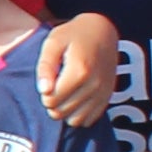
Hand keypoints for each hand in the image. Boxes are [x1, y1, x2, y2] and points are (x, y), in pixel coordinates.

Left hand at [38, 12, 121, 129]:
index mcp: (79, 70)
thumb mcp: (53, 42)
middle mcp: (94, 85)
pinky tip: (75, 99)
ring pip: (74, 120)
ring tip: (64, 93)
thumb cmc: (73, 35)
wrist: (103, 30)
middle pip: (61, 112)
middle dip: (52, 102)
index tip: (48, 80)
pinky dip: (78, 114)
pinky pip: (88, 120)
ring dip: (64, 111)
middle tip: (54, 86)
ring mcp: (102, 93)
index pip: (51, 100)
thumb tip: (44, 90)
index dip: (44, 93)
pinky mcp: (107, 98)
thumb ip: (45, 66)